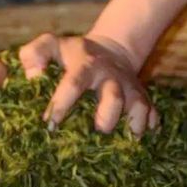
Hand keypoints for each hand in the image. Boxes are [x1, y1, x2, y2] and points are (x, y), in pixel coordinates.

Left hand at [18, 33, 158, 135]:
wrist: (112, 50)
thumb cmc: (73, 55)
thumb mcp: (52, 46)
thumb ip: (35, 54)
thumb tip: (33, 76)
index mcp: (85, 66)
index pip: (74, 83)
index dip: (62, 103)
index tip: (50, 124)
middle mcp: (110, 77)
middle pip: (114, 97)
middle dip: (107, 117)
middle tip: (96, 131)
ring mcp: (130, 88)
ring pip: (140, 108)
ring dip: (132, 127)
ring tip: (123, 141)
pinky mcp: (144, 99)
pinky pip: (154, 116)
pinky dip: (150, 127)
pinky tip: (143, 138)